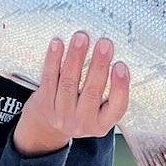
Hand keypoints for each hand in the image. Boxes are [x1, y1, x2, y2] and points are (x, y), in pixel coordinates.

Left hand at [13, 32, 129, 156]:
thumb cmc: (81, 111)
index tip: (121, 66)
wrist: (48, 127)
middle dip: (99, 65)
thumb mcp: (99, 111)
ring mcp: (61, 114)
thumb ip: (109, 90)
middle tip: (105, 44)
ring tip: (81, 38)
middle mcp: (82, 122)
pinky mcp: (44, 103)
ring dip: (76, 57)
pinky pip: (49, 78)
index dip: (120, 86)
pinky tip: (58, 44)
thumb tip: (112, 54)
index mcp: (102, 123)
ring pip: (69, 82)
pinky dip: (53, 60)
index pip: (117, 107)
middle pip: (92, 91)